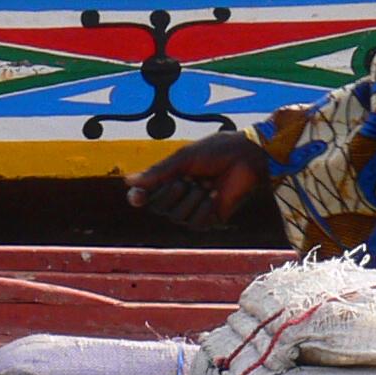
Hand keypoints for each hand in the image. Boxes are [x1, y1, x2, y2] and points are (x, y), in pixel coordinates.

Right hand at [127, 132, 274, 230]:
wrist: (246, 157)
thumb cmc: (216, 151)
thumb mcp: (184, 158)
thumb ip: (158, 172)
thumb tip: (129, 182)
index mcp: (169, 179)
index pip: (145, 196)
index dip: (138, 198)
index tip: (137, 197)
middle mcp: (178, 196)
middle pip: (160, 208)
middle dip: (173, 192)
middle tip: (189, 178)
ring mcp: (194, 209)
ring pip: (178, 217)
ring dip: (192, 199)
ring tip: (206, 184)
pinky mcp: (210, 219)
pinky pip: (196, 223)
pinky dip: (205, 207)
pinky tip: (215, 194)